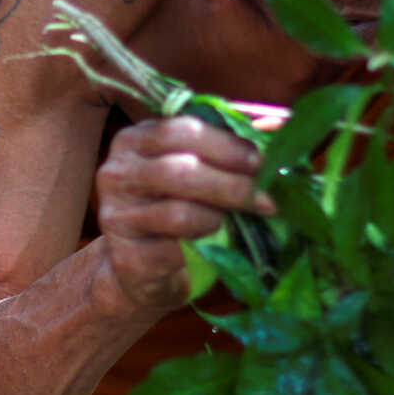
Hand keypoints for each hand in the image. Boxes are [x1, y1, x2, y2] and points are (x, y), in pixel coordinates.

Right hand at [92, 115, 275, 311]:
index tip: (263, 163)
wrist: (147, 268)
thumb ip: (230, 147)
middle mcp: (116, 171)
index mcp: (135, 140)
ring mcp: (115, 214)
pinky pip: (174, 248)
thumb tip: (278, 125)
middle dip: (233, 185)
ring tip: (238, 222)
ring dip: (219, 217)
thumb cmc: (180, 209)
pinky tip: (213, 244)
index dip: (227, 145)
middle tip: (269, 200)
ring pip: (178, 211)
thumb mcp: (200, 171)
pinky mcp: (124, 254)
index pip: (182, 130)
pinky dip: (202, 246)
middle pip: (181, 170)